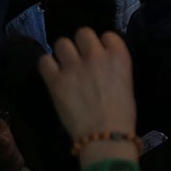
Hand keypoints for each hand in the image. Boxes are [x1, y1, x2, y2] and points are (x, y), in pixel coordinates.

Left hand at [39, 29, 138, 151]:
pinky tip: (53, 75)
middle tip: (80, 60)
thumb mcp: (126, 83)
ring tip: (65, 66)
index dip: (102, 45)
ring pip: (61, 43)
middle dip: (81, 45)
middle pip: (82, 33)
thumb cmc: (122, 115)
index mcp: (118, 56)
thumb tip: (100, 63)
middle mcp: (95, 55)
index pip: (107, 35)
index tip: (101, 55)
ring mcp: (73, 67)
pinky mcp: (55, 80)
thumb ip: (113, 67)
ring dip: (63, 53)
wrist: (106, 137)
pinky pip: (44, 61)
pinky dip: (48, 66)